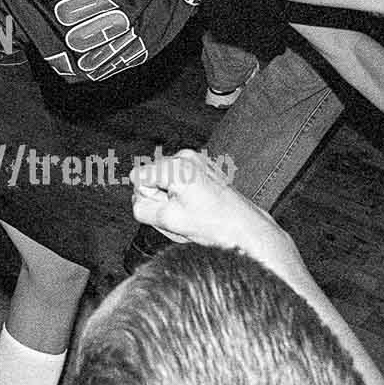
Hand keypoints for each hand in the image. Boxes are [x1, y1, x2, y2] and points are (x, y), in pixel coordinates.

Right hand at [131, 150, 304, 271]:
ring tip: (191, 212)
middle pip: (151, 176)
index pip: (137, 177)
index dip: (147, 197)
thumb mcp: (169, 221)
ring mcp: (197, 160)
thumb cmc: (214, 225)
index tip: (167, 209)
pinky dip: (183, 194)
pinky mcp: (204, 168)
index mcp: (176, 166)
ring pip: (164, 180)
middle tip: (181, 215)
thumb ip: (142, 208)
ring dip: (171, 197)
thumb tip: (137, 200)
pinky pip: (179, 180)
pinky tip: (198, 207)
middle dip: (159, 197)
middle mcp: (186, 157)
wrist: (246, 228)